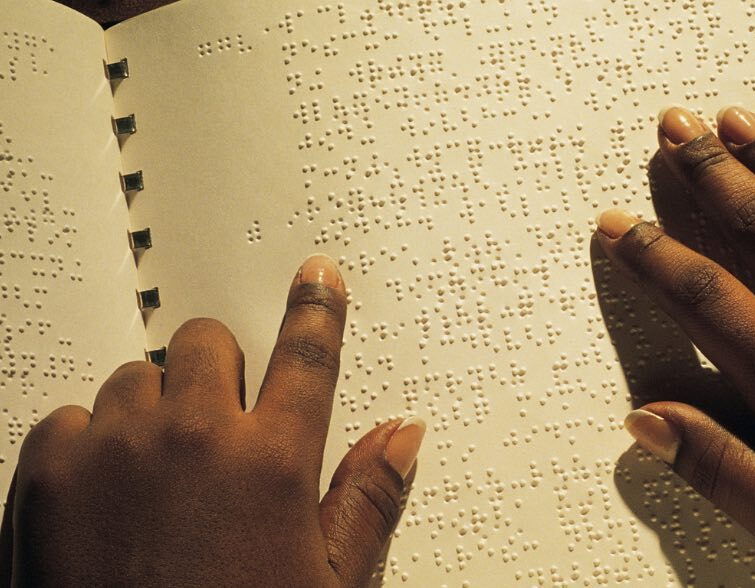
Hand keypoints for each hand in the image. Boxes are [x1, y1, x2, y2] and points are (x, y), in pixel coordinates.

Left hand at [3, 254, 424, 585]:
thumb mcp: (327, 584)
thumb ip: (368, 499)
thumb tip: (403, 436)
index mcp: (272, 464)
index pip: (307, 357)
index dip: (316, 310)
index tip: (317, 278)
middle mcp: (195, 438)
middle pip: (209, 342)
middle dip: (219, 372)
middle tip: (219, 424)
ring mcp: (116, 449)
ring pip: (138, 378)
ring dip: (154, 413)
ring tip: (160, 480)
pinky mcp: (48, 471)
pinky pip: (70, 417)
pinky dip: (89, 446)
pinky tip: (107, 499)